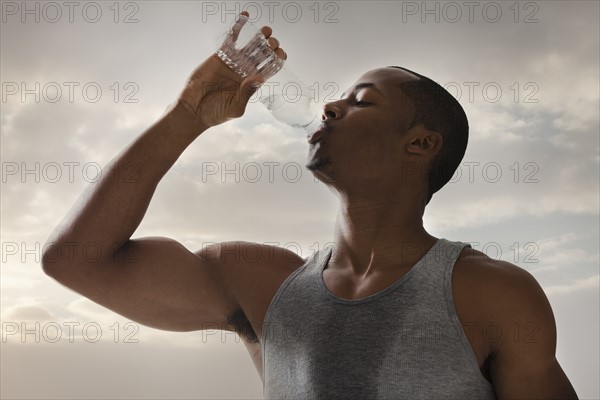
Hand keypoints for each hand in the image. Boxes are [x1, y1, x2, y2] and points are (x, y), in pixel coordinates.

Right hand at [178, 12, 286, 127]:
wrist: (195, 109)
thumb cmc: (217, 113)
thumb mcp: (236, 107)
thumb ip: (247, 93)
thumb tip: (259, 78)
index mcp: (253, 83)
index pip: (270, 68)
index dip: (277, 59)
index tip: (280, 54)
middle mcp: (246, 71)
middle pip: (263, 54)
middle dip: (271, 46)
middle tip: (272, 43)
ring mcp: (234, 62)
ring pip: (251, 45)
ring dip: (260, 36)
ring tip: (267, 30)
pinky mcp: (221, 55)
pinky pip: (231, 38)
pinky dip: (238, 27)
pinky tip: (245, 17)